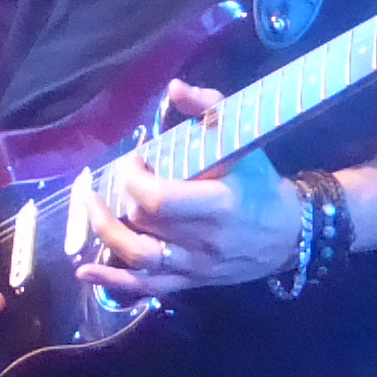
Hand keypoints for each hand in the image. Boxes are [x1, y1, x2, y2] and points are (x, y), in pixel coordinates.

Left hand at [73, 80, 304, 299]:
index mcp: (219, 205)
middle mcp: (205, 240)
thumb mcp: (243, 140)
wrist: (291, 233)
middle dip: (121, 197)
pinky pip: (147, 288)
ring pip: (139, 259)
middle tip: (119, 176)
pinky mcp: (191, 282)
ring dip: (105, 233)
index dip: (132, 178)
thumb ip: (209, 109)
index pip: (159, 199)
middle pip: (144, 224)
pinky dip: (113, 282)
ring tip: (88, 207)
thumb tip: (174, 87)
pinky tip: (84, 271)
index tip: (133, 159)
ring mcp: (196, 265)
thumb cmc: (261, 182)